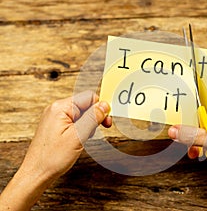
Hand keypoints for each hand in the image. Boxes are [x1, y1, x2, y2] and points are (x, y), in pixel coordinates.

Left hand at [0, 91, 111, 209]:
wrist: (37, 173)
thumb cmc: (52, 158)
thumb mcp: (78, 136)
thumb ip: (92, 118)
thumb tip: (104, 105)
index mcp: (60, 108)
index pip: (88, 97)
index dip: (100, 107)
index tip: (107, 119)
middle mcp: (57, 109)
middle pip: (85, 104)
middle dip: (96, 116)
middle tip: (103, 127)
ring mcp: (56, 117)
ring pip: (81, 113)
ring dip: (89, 123)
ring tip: (86, 137)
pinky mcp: (56, 126)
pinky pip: (75, 121)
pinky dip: (82, 128)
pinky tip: (80, 139)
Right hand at [168, 93, 206, 209]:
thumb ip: (193, 135)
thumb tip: (175, 130)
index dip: (194, 98)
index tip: (180, 102)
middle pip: (202, 112)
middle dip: (192, 123)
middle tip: (181, 127)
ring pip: (203, 126)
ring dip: (194, 136)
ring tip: (190, 145)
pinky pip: (206, 136)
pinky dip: (199, 143)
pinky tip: (196, 151)